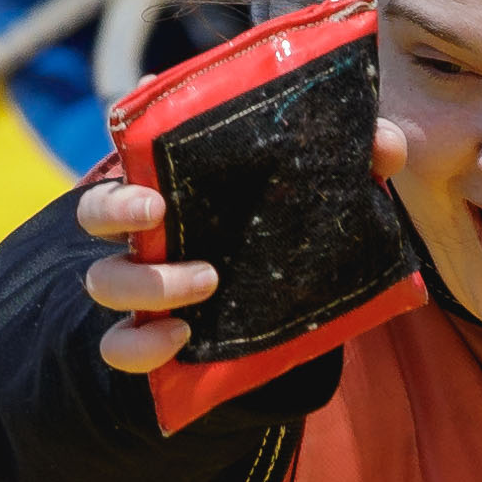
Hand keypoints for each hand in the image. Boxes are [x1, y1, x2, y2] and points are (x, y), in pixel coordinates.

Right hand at [81, 123, 411, 373]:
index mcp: (179, 186)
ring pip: (105, 281)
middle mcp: (147, 232)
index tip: (151, 137)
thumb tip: (385, 145)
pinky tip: (179, 337)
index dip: (132, 133)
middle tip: (155, 208)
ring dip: (148, 281)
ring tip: (207, 280)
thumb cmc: (289, 236)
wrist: (284, 322)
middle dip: (115, 206)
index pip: (134, 151)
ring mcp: (143, 286)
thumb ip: (355, 163)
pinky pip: (120, 347)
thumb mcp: (323, 197)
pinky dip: (141, 345)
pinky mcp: (151, 339)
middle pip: (96, 211)